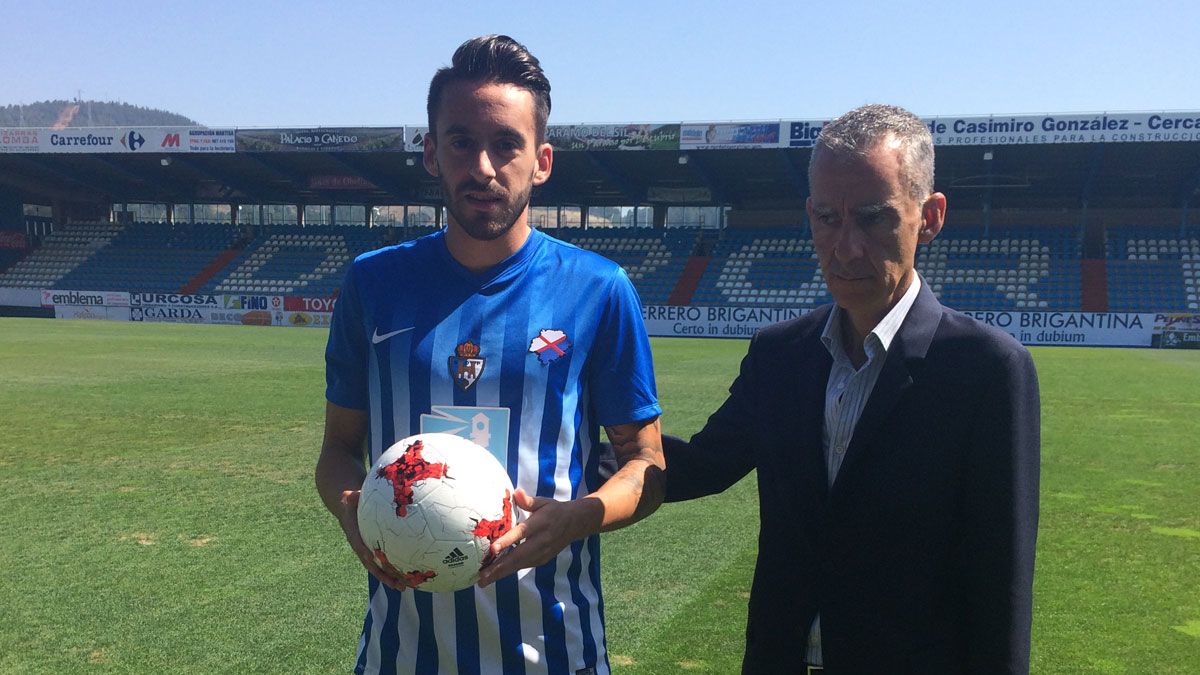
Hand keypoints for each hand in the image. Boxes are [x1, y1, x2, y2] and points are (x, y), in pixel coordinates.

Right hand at [338, 490, 412, 590]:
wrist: (350, 511)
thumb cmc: (353, 504)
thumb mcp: (350, 500)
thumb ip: (351, 498)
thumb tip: (347, 494)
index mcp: (355, 538)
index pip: (362, 549)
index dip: (369, 556)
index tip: (376, 561)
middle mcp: (363, 549)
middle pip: (375, 566)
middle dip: (386, 577)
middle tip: (400, 585)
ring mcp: (371, 553)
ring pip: (382, 569)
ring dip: (394, 578)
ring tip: (408, 587)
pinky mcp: (379, 552)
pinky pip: (388, 562)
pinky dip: (399, 568)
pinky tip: (413, 574)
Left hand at [476, 488, 600, 586]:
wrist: (574, 524)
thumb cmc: (553, 510)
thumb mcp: (543, 502)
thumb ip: (528, 500)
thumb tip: (515, 492)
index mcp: (541, 524)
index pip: (522, 533)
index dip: (507, 541)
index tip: (493, 549)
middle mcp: (541, 541)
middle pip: (518, 556)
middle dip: (499, 567)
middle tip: (481, 576)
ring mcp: (542, 553)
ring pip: (519, 565)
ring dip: (500, 573)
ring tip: (483, 581)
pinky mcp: (541, 560)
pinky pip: (522, 566)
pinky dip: (508, 571)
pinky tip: (494, 575)